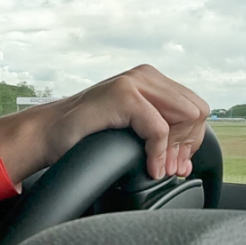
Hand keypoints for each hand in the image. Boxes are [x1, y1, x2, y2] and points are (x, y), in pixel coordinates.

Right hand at [42, 65, 209, 179]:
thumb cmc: (86, 135)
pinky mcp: (124, 95)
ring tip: (161, 169)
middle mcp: (146, 75)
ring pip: (185, 117)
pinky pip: (160, 129)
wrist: (48, 133)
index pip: (196, 107)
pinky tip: (150, 168)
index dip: (192, 139)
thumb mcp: (132, 129)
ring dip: (175, 150)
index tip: (176, 163)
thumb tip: (185, 162)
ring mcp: (135, 82)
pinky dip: (158, 153)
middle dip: (187, 145)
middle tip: (170, 169)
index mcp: (152, 80)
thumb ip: (160, 134)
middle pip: (197, 111)